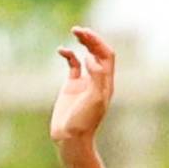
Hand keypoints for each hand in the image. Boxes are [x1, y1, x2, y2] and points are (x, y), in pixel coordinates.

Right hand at [51, 27, 115, 145]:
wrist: (70, 138)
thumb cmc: (84, 121)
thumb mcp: (95, 99)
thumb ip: (97, 77)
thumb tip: (90, 57)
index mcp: (106, 82)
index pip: (107, 55)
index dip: (98, 43)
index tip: (86, 36)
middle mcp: (97, 80)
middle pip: (98, 53)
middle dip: (90, 39)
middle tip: (79, 30)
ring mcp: (84, 82)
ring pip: (86, 56)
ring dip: (82, 43)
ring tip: (75, 32)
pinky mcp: (71, 87)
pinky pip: (72, 65)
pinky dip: (68, 55)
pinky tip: (61, 51)